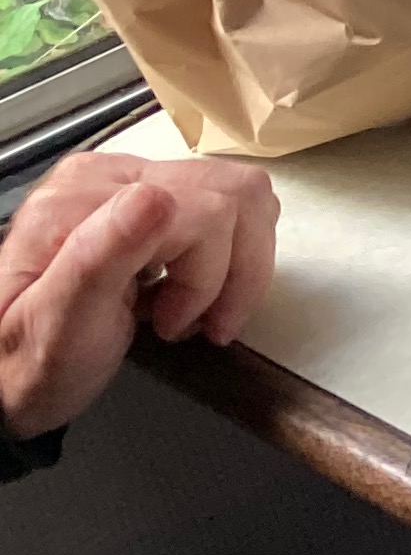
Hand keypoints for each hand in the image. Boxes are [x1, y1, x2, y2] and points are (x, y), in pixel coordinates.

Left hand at [0, 149, 276, 440]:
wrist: (10, 378)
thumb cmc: (30, 364)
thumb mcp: (57, 326)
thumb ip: (97, 259)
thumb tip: (156, 200)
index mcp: (85, 197)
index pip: (207, 208)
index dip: (207, 275)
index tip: (172, 325)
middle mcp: (111, 176)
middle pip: (232, 196)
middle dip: (229, 272)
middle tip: (189, 322)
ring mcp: (133, 184)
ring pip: (243, 196)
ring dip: (237, 264)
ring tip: (195, 309)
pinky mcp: (151, 200)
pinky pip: (230, 207)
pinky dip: (230, 256)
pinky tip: (192, 288)